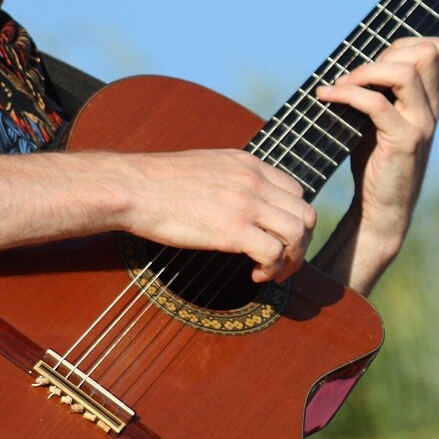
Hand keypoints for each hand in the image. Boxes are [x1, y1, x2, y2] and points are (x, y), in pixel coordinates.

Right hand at [115, 148, 316, 283]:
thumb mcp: (207, 166)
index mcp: (248, 163)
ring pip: (298, 233)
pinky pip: (274, 253)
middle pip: (306, 214)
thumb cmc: (157, 183)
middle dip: (302, 243)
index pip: (296, 191)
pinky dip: (272, 269)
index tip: (280, 237)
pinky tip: (256, 274)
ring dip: (293, 259)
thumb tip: (238, 203)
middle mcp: (254, 180)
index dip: (294, 218)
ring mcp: (246, 203)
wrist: (132, 187)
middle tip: (285, 261)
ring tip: (273, 272)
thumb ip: (231, 179)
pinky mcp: (233, 228)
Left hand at [314, 36, 438, 290]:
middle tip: (355, 77)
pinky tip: (327, 98)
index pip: (434, 49)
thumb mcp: (379, 120)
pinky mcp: (403, 142)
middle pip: (427, 52)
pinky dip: (348, 94)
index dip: (401, 45)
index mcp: (429, 100)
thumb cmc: (375, 164)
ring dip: (366, 71)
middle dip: (385, 54)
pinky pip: (376, 104)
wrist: (381, 211)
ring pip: (406, 72)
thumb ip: (378, 91)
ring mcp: (420, 125)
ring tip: (341, 85)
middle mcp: (431, 109)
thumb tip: (349, 61)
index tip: (371, 64)